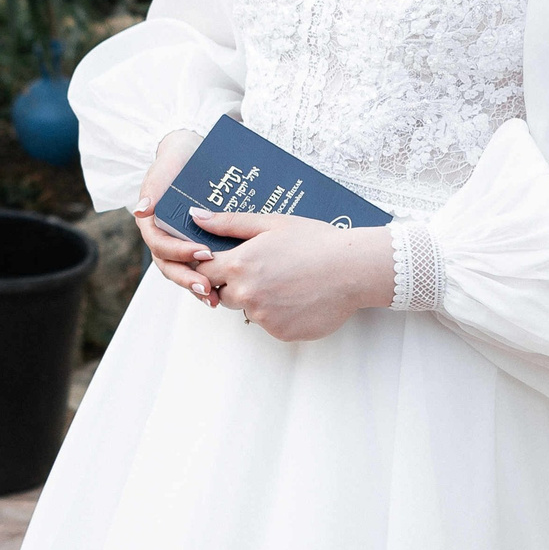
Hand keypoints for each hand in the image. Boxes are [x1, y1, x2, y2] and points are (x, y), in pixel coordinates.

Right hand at [130, 129, 214, 303]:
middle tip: (208, 287)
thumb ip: (154, 186)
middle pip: (170, 266)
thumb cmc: (177, 159)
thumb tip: (142, 210)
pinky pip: (198, 267)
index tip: (203, 252)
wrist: (191, 155)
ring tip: (215, 297)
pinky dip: (208, 279)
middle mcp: (164, 237)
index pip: (161, 244)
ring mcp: (179, 244)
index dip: (179, 252)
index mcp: (153, 222)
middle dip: (187, 279)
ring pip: (183, 271)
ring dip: (196, 286)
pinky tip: (224, 290)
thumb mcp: (166, 166)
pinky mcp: (195, 246)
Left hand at [188, 210, 394, 340]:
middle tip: (266, 269)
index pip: (202, 273)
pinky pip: (270, 324)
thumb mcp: (271, 223)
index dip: (210, 268)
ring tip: (289, 280)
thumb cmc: (315, 241)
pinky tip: (301, 296)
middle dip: (235, 284)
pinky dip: (280, 313)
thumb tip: (195, 217)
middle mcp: (246, 294)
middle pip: (222, 295)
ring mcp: (264, 317)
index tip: (223, 263)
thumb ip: (229, 223)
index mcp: (239, 265)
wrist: (353, 269)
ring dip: (259, 299)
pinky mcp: (281, 333)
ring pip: (248, 310)